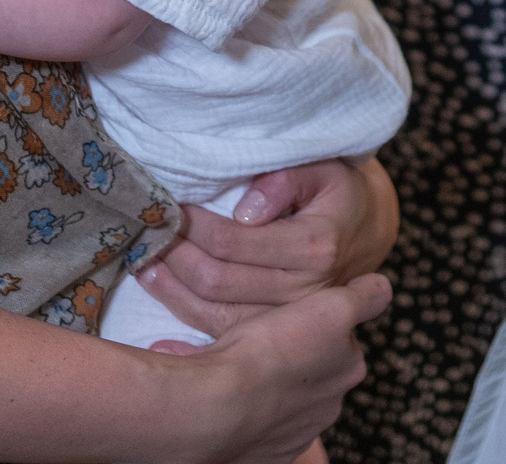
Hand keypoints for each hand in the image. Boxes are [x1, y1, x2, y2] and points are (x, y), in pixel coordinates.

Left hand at [143, 157, 399, 334]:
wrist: (363, 233)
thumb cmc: (334, 193)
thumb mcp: (323, 170)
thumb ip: (285, 181)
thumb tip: (244, 210)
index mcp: (314, 248)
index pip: (233, 242)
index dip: (193, 226)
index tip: (168, 205)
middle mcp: (304, 292)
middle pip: (218, 280)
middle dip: (175, 256)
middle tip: (147, 231)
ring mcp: (289, 321)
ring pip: (214, 314)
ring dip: (170, 289)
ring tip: (143, 261)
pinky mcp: (277, 336)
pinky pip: (222, 335)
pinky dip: (182, 319)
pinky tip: (160, 296)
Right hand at [147, 274, 391, 463]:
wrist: (219, 407)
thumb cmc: (273, 351)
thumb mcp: (331, 307)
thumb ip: (364, 297)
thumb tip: (381, 288)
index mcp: (349, 370)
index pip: (342, 340)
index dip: (318, 322)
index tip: (293, 316)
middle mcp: (328, 408)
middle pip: (315, 372)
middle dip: (294, 356)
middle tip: (264, 339)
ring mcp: (295, 435)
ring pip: (285, 399)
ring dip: (269, 384)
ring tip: (240, 366)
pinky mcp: (264, 455)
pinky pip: (259, 426)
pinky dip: (247, 411)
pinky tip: (229, 394)